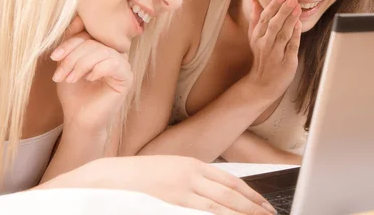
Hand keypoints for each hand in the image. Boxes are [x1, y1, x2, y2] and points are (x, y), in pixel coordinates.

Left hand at [51, 15, 132, 132]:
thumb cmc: (73, 92)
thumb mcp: (67, 63)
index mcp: (102, 47)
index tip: (54, 56)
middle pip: (94, 42)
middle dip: (72, 57)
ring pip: (101, 52)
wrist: (78, 119)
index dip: (71, 42)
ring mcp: (123, 64)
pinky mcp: (126, 77)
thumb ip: (72, 42)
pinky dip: (97, 70)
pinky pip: (113, 63)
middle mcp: (115, 53)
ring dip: (80, 65)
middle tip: (59, 75)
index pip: (89, 34)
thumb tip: (77, 19)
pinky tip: (88, 80)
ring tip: (69, 79)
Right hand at [76, 156, 276, 214]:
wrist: (110, 177)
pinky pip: (203, 212)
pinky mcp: (173, 201)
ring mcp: (183, 189)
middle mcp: (192, 174)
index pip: (230, 180)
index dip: (250, 193)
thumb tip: (215, 193)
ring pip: (221, 205)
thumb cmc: (138, 176)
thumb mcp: (170, 170)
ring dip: (243, 213)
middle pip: (230, 193)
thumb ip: (193, 179)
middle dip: (253, 206)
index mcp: (192, 164)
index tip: (263, 203)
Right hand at [246, 0, 301, 95]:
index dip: (273, 6)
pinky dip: (296, 35)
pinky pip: (292, 46)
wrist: (262, 84)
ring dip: (290, 20)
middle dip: (283, 10)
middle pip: (274, 25)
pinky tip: (299, 25)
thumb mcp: (254, 37)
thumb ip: (255, 18)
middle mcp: (265, 44)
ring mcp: (275, 54)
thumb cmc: (261, 57)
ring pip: (283, 34)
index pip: (264, 18)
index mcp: (257, 37)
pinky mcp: (286, 62)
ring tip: (297, 8)